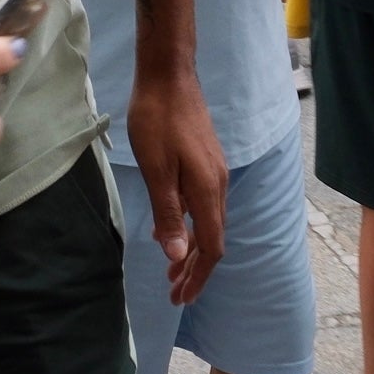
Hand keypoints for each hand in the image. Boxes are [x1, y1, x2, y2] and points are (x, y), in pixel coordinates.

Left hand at [125, 68, 226, 305]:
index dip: (198, 275)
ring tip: (173, 271)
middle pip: (213, 238)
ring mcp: (214, 171)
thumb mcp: (156, 169)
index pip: (211, 247)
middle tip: (175, 294)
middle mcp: (218, 184)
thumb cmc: (157, 119)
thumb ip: (169, 213)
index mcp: (207, 190)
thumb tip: (179, 256)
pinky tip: (173, 228)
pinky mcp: (206, 161)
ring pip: (209, 222)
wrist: (169, 75)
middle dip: (195, 269)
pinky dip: (191, 225)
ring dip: (193, 249)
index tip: (182, 298)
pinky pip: (204, 204)